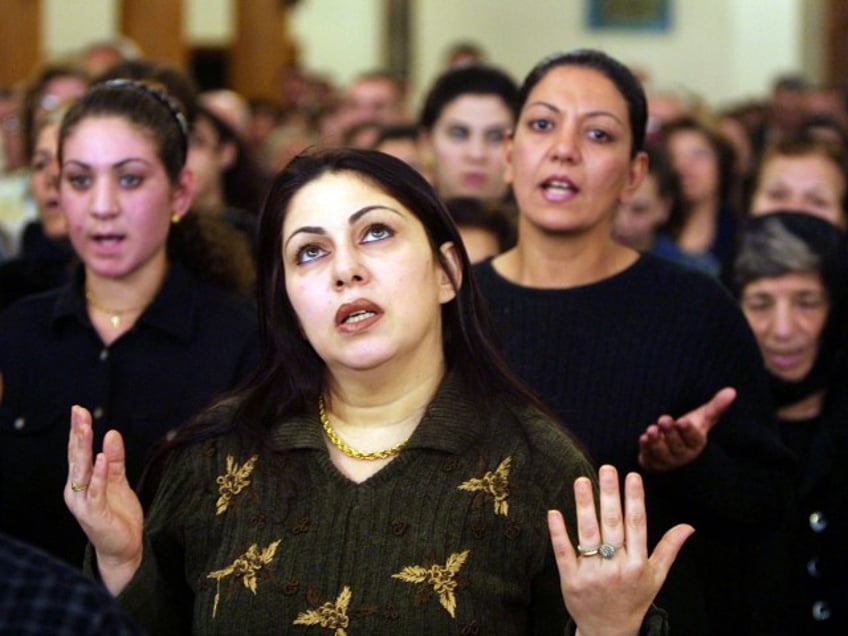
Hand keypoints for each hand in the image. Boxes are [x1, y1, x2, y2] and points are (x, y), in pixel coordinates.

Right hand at [65, 405, 143, 594]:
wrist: (124, 547)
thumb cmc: (117, 514)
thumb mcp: (118, 481)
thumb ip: (115, 460)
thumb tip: (112, 433)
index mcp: (81, 482)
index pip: (78, 452)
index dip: (78, 431)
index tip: (79, 410)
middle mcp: (77, 491)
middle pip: (76, 458)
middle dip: (78, 434)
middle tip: (79, 412)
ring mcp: (83, 503)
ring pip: (82, 472)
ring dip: (84, 450)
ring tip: (86, 429)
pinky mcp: (94, 514)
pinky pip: (96, 491)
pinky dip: (98, 475)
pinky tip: (101, 459)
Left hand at [548, 465, 693, 635]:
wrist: (609, 632)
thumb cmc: (634, 599)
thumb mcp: (656, 577)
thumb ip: (669, 549)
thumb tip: (688, 526)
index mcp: (638, 564)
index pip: (637, 525)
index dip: (635, 500)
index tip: (632, 476)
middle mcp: (617, 567)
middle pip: (612, 525)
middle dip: (610, 495)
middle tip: (606, 468)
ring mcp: (592, 573)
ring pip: (588, 534)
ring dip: (585, 506)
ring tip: (582, 480)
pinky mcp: (571, 580)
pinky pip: (564, 552)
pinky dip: (559, 533)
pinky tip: (555, 512)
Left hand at [637, 387, 735, 471]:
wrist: (670, 447)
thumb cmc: (687, 429)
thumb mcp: (701, 418)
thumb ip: (715, 406)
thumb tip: (732, 391)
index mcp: (696, 443)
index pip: (694, 438)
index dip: (688, 431)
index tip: (683, 421)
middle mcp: (683, 454)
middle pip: (677, 445)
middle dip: (670, 433)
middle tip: (664, 419)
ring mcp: (667, 461)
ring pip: (662, 453)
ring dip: (656, 442)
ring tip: (651, 430)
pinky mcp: (652, 463)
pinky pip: (648, 458)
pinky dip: (645, 449)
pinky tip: (643, 438)